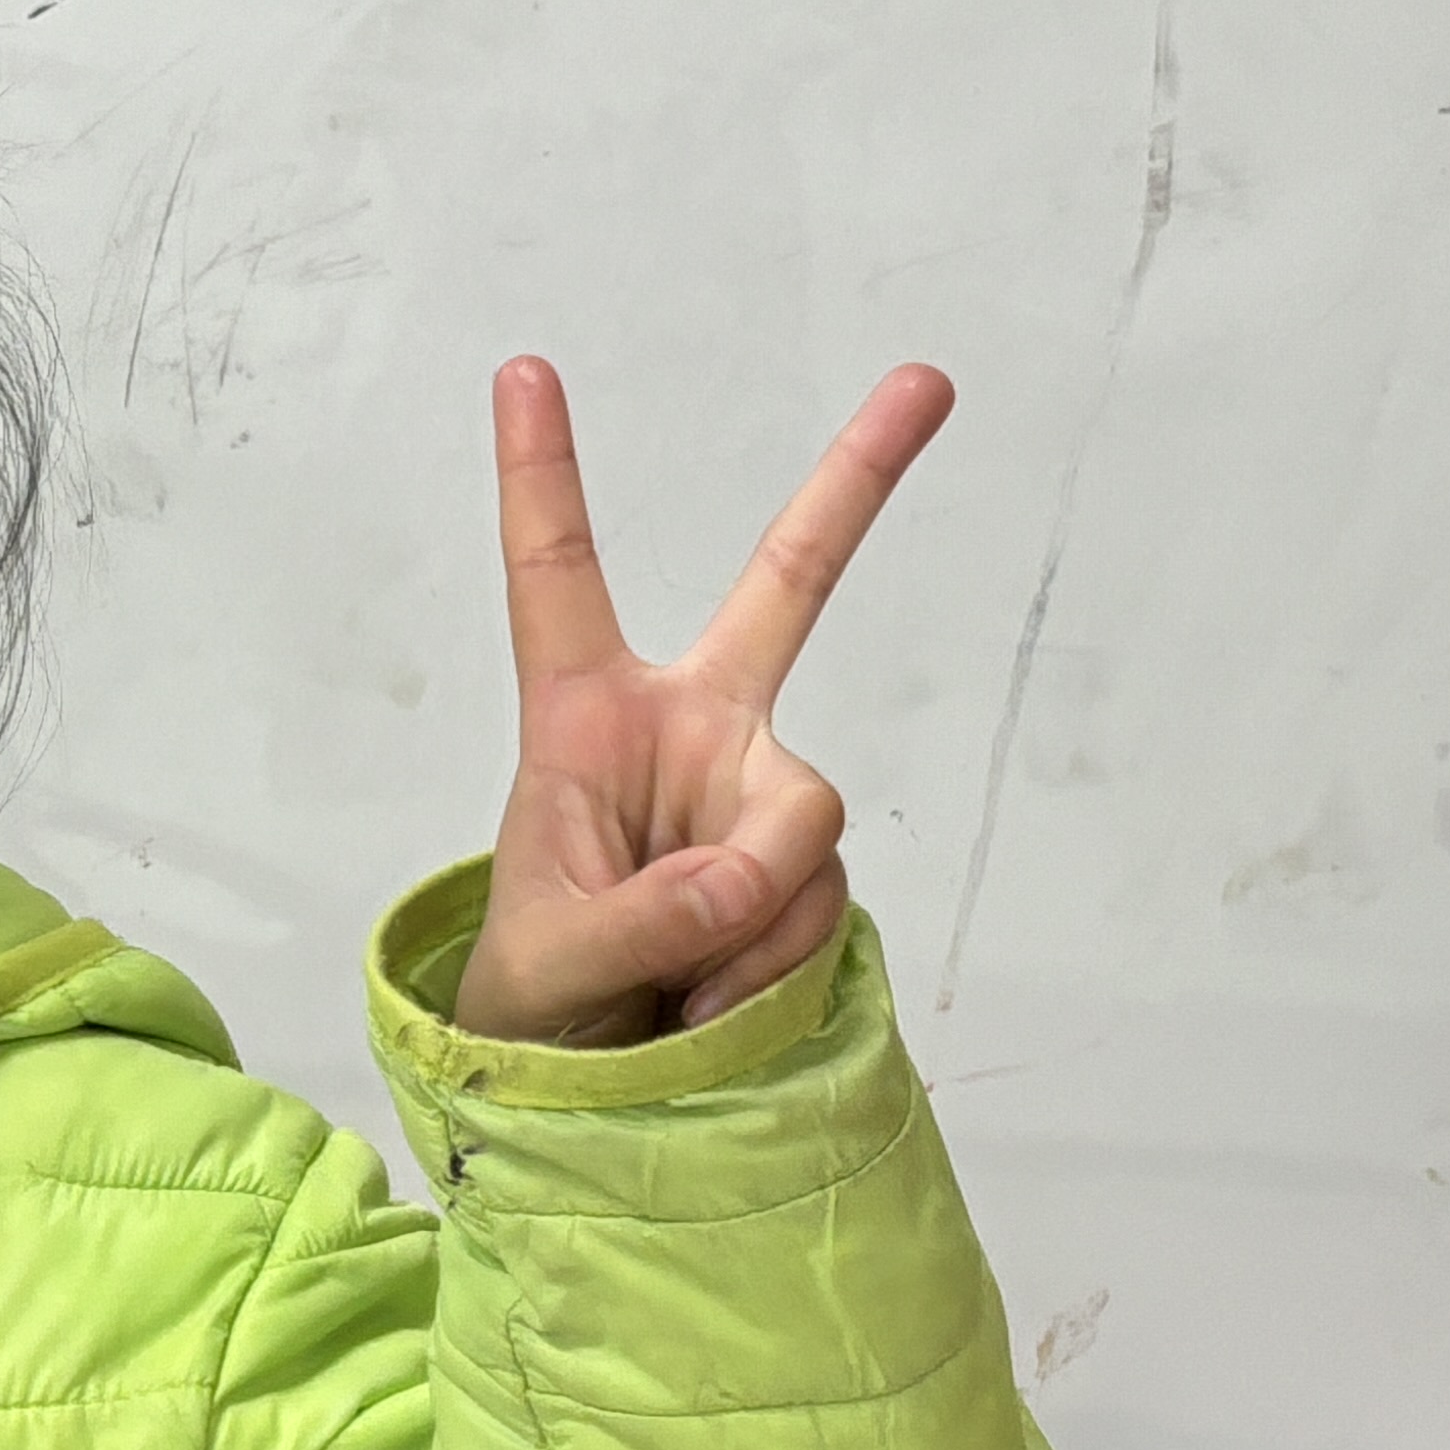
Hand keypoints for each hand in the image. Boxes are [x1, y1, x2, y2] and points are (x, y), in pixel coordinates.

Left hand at [449, 355, 949, 1046]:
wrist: (585, 1079)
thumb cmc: (535, 996)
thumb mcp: (551, 963)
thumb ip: (641, 920)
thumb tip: (742, 878)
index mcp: (583, 717)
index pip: (555, 580)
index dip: (540, 478)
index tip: (520, 370)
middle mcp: (691, 729)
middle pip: (788, 586)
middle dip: (859, 482)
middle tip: (929, 380)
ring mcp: (758, 794)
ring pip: (799, 832)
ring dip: (741, 928)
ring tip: (670, 987)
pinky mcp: (805, 865)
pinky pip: (816, 908)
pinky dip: (766, 969)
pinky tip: (710, 1001)